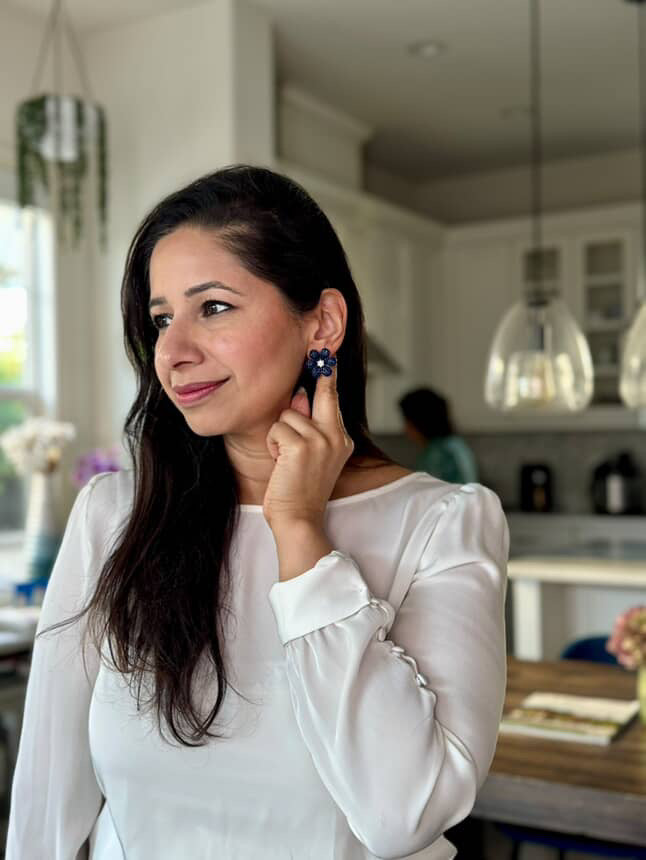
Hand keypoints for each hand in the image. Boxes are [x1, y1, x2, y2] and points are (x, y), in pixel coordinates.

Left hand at [263, 358, 353, 531]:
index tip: (329, 356)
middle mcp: (336, 437)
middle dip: (320, 375)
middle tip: (321, 352)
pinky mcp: (301, 446)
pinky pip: (277, 429)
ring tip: (285, 460)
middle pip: (321, 394)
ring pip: (288, 416)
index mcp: (342, 440)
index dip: (329, 377)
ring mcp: (321, 440)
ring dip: (279, 435)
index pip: (333, 400)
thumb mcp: (308, 454)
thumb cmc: (299, 491)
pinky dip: (272, 444)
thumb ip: (307, 424)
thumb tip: (300, 394)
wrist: (298, 519)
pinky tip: (279, 463)